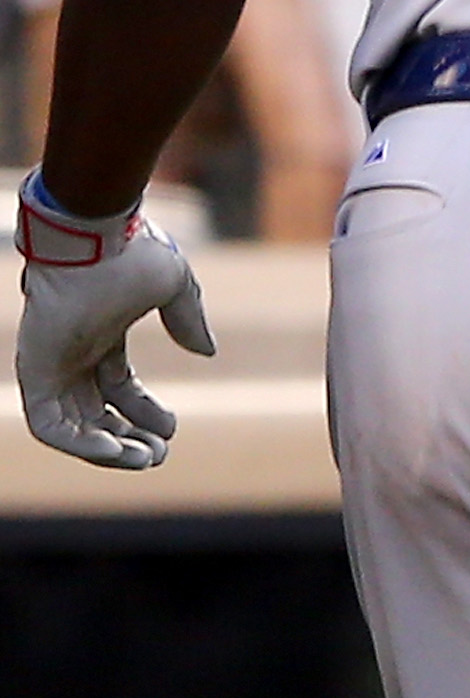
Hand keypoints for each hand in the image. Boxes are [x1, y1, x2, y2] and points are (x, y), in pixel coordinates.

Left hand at [15, 174, 216, 470]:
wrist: (92, 237)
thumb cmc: (131, 254)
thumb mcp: (174, 287)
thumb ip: (187, 320)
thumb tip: (206, 352)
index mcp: (102, 336)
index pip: (119, 388)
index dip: (144, 412)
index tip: (172, 429)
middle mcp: (74, 354)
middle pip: (96, 412)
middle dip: (127, 438)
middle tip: (156, 455)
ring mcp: (52, 365)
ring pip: (72, 426)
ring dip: (105, 449)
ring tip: (140, 460)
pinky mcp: (35, 373)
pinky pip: (49, 424)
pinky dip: (78, 443)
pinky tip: (113, 449)